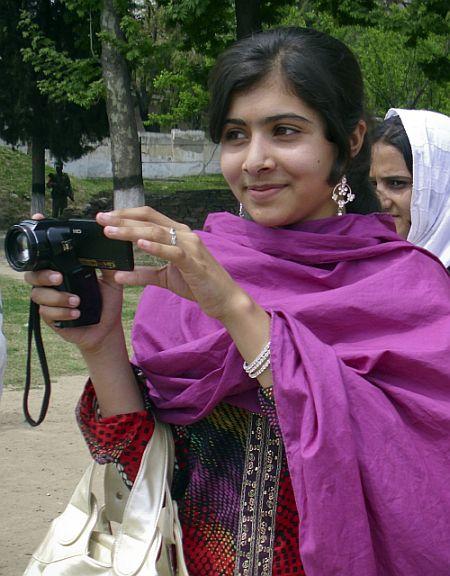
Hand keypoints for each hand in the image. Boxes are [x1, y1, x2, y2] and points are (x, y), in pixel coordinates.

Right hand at [24, 214, 124, 352]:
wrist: (107, 328)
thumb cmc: (107, 302)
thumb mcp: (113, 281)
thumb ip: (111, 264)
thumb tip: (116, 244)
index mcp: (65, 269)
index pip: (46, 256)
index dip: (38, 243)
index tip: (37, 227)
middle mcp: (53, 283)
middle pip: (33, 273)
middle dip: (43, 275)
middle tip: (59, 277)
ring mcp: (50, 300)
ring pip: (38, 294)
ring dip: (57, 298)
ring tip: (77, 301)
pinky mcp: (51, 318)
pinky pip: (46, 313)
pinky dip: (61, 313)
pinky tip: (76, 313)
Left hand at [97, 207, 248, 321]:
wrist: (225, 300)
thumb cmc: (198, 286)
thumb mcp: (165, 278)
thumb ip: (143, 274)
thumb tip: (118, 274)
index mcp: (177, 235)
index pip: (148, 217)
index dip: (126, 215)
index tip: (105, 217)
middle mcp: (184, 235)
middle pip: (148, 220)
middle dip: (122, 219)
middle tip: (100, 218)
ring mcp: (190, 247)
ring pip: (157, 232)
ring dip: (131, 231)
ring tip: (111, 231)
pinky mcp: (194, 263)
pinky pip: (173, 252)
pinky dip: (156, 247)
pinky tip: (140, 244)